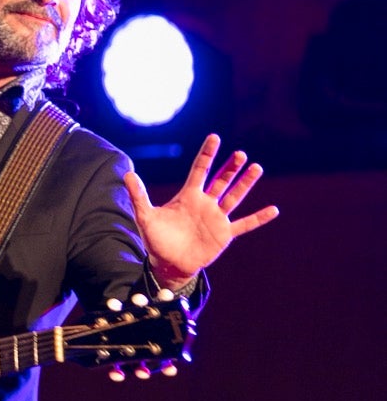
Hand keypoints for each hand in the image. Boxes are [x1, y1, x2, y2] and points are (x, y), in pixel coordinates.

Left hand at [123, 135, 278, 287]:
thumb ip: (139, 195)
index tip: (215, 137)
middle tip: (240, 153)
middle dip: (230, 167)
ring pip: (234, 197)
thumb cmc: (157, 239)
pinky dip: (258, 218)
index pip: (200, 169)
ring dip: (245, 183)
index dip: (207, 154)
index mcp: (188, 196)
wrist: (168, 263)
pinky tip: (273, 210)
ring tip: (256, 168)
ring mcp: (216, 218)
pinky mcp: (224, 234)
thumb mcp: (145, 216)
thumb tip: (127, 174)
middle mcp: (205, 203)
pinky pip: (244, 224)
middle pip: (221, 180)